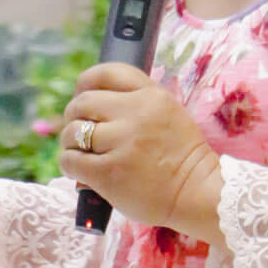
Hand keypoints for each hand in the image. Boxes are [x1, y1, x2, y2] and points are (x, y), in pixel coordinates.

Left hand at [61, 66, 224, 243]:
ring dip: (70, 142)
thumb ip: (137, 103)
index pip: (107, 73)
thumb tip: (91, 102)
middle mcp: (136, 114)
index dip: (86, 83)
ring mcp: (122, 143)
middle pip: (83, 101)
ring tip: (80, 152)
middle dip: (74, 115)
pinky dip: (70, 164)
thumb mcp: (169, 115)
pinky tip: (80, 171)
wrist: (198, 195)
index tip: (83, 96)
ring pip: (73, 131)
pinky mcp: (109, 172)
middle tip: (79, 131)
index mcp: (153, 95)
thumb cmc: (182, 159)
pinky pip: (71, 160)